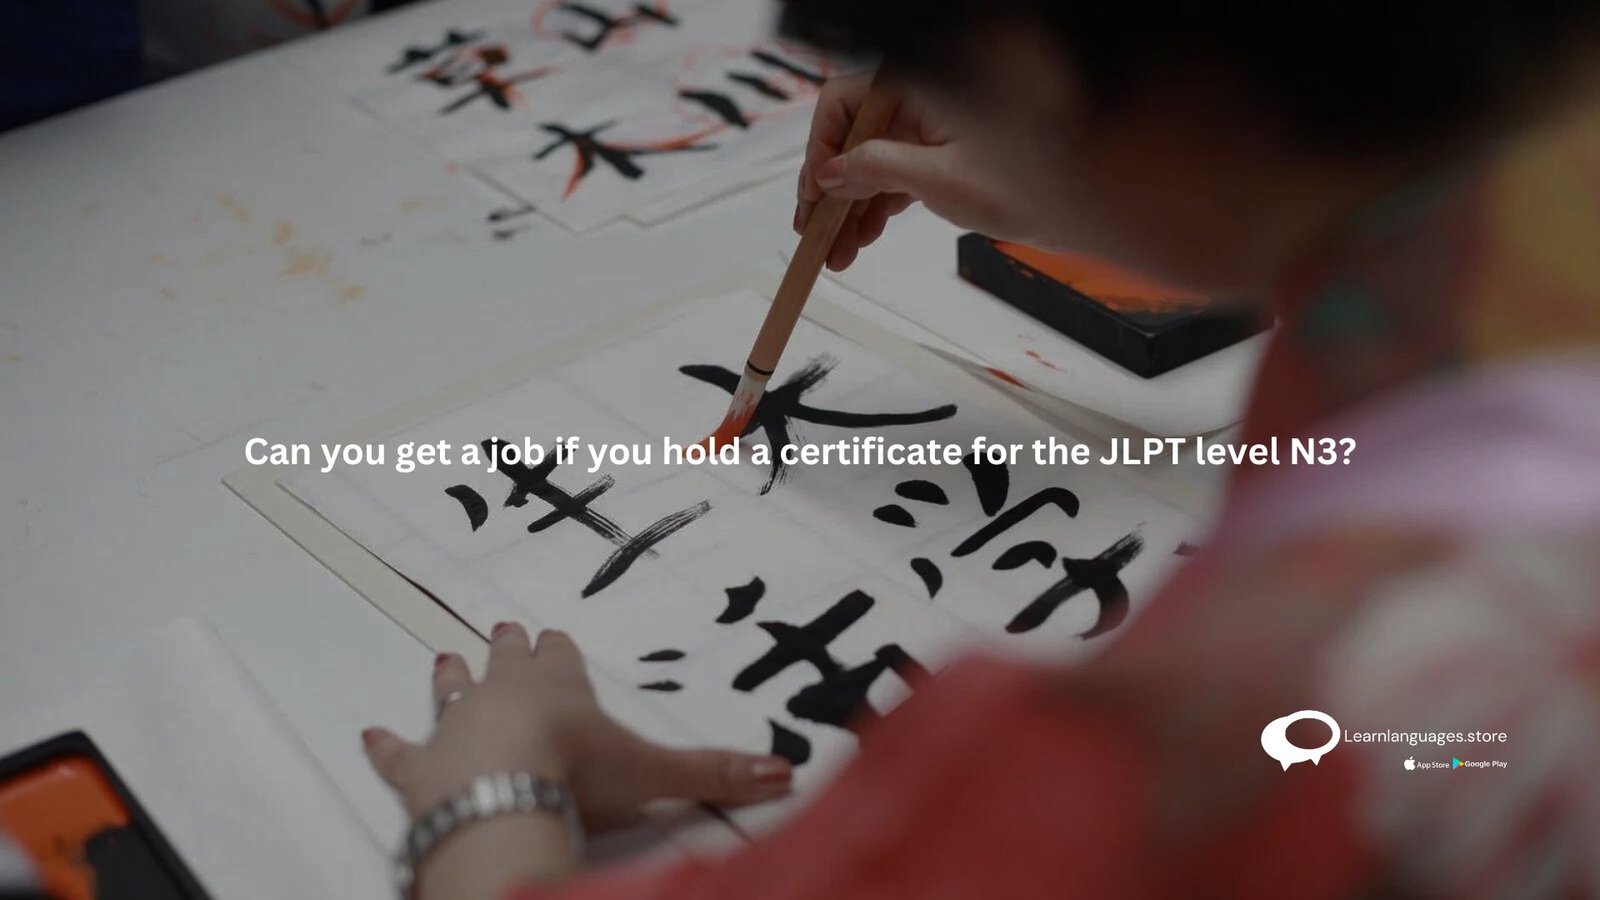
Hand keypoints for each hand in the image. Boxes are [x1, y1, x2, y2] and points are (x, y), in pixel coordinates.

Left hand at [362, 623, 794, 832]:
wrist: (502, 791)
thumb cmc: (576, 769)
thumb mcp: (654, 772)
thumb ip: (715, 774)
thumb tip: (783, 774)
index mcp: (559, 687)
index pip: (558, 657)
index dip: (556, 649)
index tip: (551, 633)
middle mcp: (504, 694)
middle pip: (505, 662)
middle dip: (506, 648)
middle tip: (501, 628)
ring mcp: (456, 725)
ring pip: (451, 691)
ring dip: (450, 678)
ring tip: (444, 657)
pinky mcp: (418, 766)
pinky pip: (398, 751)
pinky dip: (386, 745)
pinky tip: (370, 734)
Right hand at [796, 72, 1051, 270]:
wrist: (1077, 205)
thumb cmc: (1028, 181)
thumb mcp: (941, 178)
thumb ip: (878, 169)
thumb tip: (830, 173)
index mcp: (918, 87)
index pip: (844, 102)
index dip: (821, 147)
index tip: (814, 191)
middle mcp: (918, 103)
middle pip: (850, 137)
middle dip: (829, 188)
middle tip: (812, 230)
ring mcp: (926, 130)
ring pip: (867, 163)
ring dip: (847, 207)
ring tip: (835, 252)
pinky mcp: (936, 156)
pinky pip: (891, 176)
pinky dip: (874, 208)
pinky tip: (859, 240)